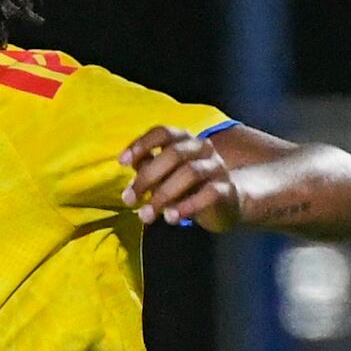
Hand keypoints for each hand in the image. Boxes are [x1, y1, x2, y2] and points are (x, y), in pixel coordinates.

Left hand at [117, 126, 242, 231]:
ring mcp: (216, 167)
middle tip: (130, 199)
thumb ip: (148, 167)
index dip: (142, 144)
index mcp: (185, 140)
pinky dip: (187, 206)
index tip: (123, 162)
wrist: (227, 202)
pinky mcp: (226, 189)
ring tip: (147, 215)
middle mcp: (202, 148)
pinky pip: (208, 193)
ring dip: (163, 195)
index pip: (163, 132)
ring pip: (190, 173)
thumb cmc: (190, 186)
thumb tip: (128, 165)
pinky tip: (171, 218)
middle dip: (147, 177)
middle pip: (174, 153)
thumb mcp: (166, 174)